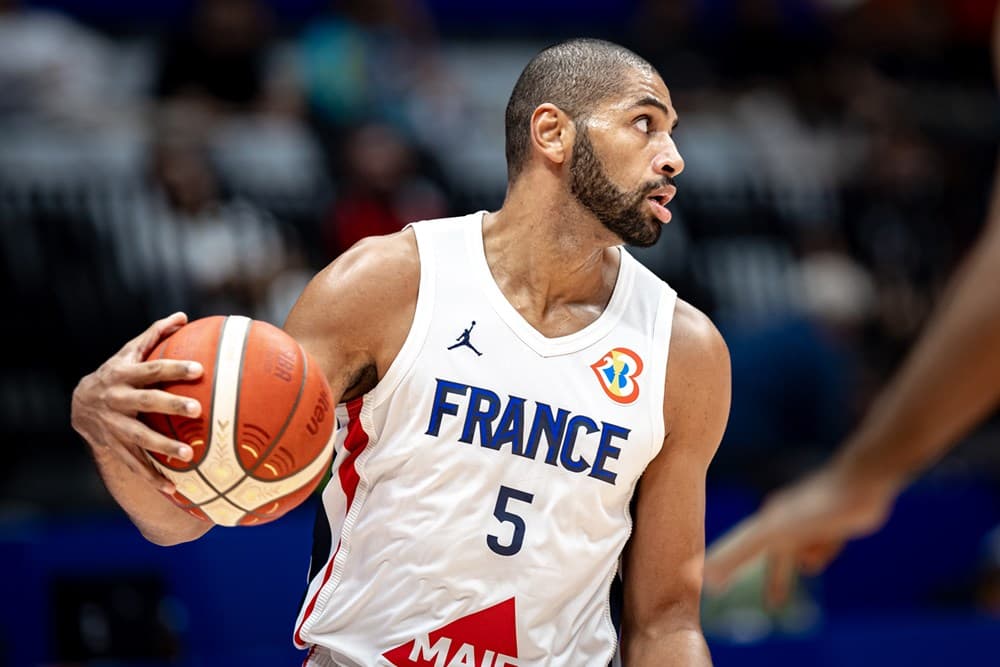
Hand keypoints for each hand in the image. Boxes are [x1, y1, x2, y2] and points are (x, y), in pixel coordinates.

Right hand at [70, 312, 202, 493]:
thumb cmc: (118, 372)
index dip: (174, 368)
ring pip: (139, 439)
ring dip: (163, 448)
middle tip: (198, 410)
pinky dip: (153, 478)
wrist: (79, 404)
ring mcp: (114, 426)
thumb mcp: (130, 351)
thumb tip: (184, 316)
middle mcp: (117, 401)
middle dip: (171, 407)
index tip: (199, 369)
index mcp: (124, 375)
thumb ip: (156, 334)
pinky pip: (134, 465)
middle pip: (146, 403)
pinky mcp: (114, 448)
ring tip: (190, 456)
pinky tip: (175, 489)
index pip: (153, 369)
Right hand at [704, 463, 896, 606]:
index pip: (741, 549)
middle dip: (775, 579)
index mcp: (767, 523)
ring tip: (806, 568)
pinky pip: (826, 540)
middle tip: (773, 605)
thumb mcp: (771, 535)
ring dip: (801, 560)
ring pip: (802, 548)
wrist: (859, 485)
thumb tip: (698, 573)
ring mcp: (812, 520)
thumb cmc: (813, 510)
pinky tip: (829, 551)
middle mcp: (786, 520)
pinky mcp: (837, 521)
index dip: (727, 566)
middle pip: (777, 557)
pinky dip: (824, 549)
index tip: (718, 583)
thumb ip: (735, 552)